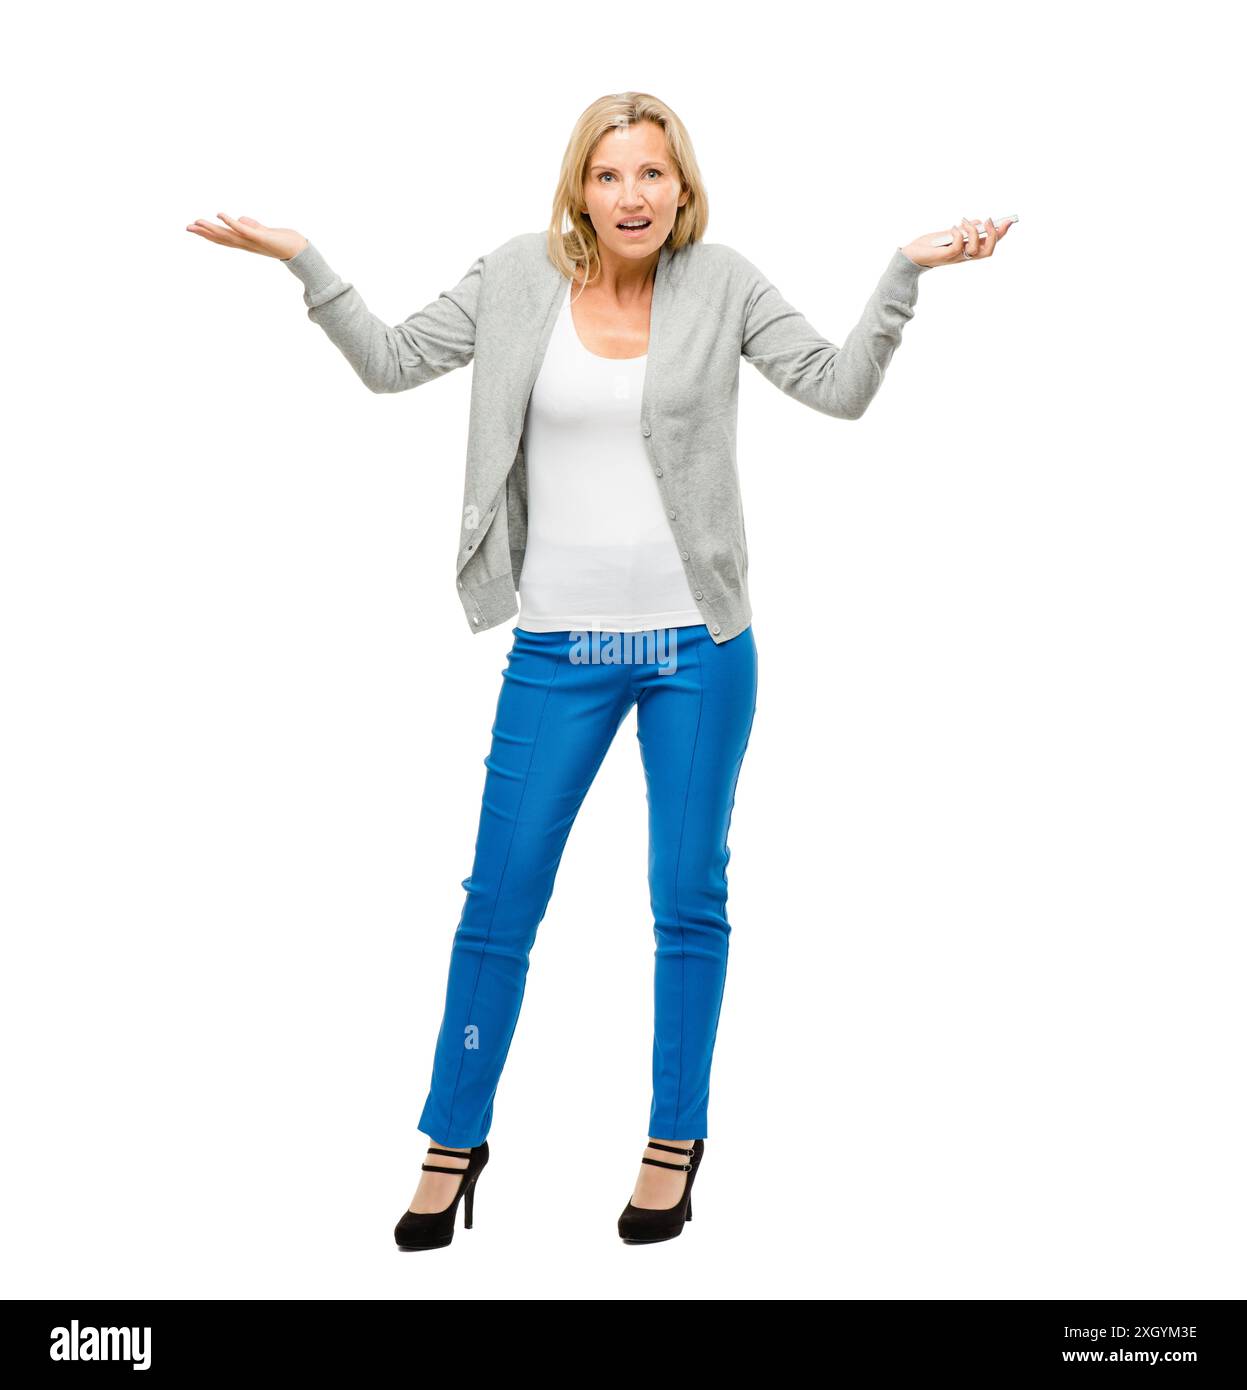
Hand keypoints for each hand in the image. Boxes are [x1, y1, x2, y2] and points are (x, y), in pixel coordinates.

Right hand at [185, 212, 308, 261]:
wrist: (299, 250)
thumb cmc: (282, 241)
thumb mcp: (263, 231)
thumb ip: (251, 226)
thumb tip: (241, 219)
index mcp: (246, 242)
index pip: (224, 238)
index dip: (208, 234)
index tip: (194, 228)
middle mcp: (246, 244)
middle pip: (222, 239)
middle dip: (204, 233)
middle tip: (188, 227)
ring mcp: (252, 241)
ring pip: (228, 235)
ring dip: (212, 228)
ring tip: (197, 222)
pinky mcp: (260, 237)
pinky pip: (242, 229)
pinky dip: (230, 222)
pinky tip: (220, 214)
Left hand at [901, 215, 1010, 267]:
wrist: (910, 256)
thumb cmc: (929, 245)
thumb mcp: (949, 234)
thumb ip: (963, 230)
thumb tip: (978, 223)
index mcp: (967, 250)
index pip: (989, 245)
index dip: (1001, 234)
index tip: (1009, 220)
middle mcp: (964, 256)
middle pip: (988, 251)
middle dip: (994, 235)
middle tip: (989, 220)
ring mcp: (955, 257)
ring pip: (976, 251)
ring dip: (974, 232)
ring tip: (963, 221)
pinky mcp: (945, 256)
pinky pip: (958, 246)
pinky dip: (958, 234)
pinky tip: (953, 228)